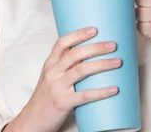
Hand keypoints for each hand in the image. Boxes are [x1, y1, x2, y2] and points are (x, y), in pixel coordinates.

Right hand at [5, 27, 120, 131]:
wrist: (33, 120)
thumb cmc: (46, 97)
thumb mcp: (51, 77)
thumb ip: (67, 67)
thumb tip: (93, 56)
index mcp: (50, 64)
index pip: (62, 43)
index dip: (78, 34)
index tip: (94, 29)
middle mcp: (52, 73)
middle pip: (75, 54)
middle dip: (96, 47)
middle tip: (113, 45)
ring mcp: (57, 87)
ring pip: (81, 70)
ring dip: (102, 64)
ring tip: (118, 62)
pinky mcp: (62, 103)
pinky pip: (85, 95)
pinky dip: (101, 92)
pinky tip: (114, 89)